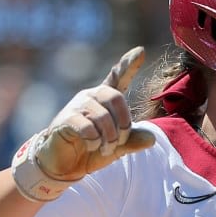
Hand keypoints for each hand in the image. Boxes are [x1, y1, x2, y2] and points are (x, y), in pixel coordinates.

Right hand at [40, 46, 157, 178]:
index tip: (140, 51)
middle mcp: (90, 97)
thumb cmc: (89, 150)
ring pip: (102, 116)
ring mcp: (76, 106)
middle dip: (123, 124)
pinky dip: (94, 141)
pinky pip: (87, 128)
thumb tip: (152, 138)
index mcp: (104, 99)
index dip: (128, 65)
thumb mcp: (116, 148)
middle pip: (116, 98)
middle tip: (119, 142)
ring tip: (105, 148)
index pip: (117, 78)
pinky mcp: (65, 119)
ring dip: (109, 138)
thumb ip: (132, 141)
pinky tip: (90, 146)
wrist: (63, 165)